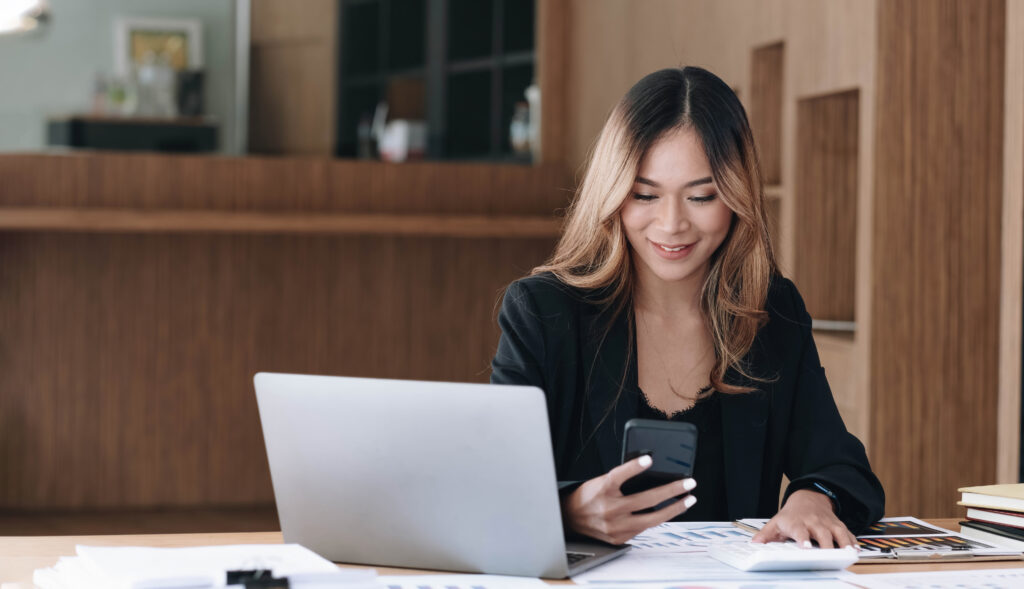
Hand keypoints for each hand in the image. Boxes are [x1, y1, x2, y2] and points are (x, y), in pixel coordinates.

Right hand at [562, 455, 697, 544]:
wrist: (569, 519)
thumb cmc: (588, 496)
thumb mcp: (600, 482)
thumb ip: (621, 480)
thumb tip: (650, 475)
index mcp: (601, 490)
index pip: (619, 475)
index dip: (634, 467)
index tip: (649, 459)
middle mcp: (608, 509)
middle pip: (646, 500)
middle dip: (672, 491)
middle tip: (689, 483)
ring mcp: (615, 527)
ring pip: (651, 519)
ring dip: (674, 509)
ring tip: (688, 499)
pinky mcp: (618, 539)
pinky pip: (644, 528)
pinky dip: (658, 518)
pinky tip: (669, 511)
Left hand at [751, 489, 857, 547]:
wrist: (808, 497)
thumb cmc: (791, 515)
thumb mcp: (776, 522)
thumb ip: (766, 534)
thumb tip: (755, 544)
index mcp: (797, 522)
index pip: (800, 530)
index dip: (803, 539)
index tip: (806, 547)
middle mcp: (814, 522)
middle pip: (822, 533)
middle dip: (826, 544)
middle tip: (829, 556)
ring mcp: (828, 523)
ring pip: (838, 532)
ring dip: (844, 543)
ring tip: (849, 554)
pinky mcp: (839, 525)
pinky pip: (848, 533)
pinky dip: (853, 541)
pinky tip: (856, 550)